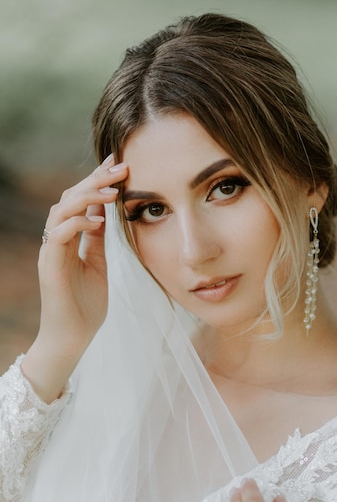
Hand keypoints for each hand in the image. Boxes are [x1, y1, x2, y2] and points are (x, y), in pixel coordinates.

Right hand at [22, 155, 128, 402]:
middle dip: (96, 179)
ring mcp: (51, 251)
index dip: (98, 180)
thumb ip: (98, 240)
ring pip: (61, 210)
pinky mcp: (49, 266)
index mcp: (70, 238)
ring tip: (112, 191)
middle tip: (122, 166)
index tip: (121, 164)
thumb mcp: (99, 266)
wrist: (73, 337)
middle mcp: (57, 239)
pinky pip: (58, 234)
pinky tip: (98, 221)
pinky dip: (77, 223)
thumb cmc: (86, 305)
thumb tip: (106, 214)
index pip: (82, 200)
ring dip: (87, 196)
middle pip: (71, 197)